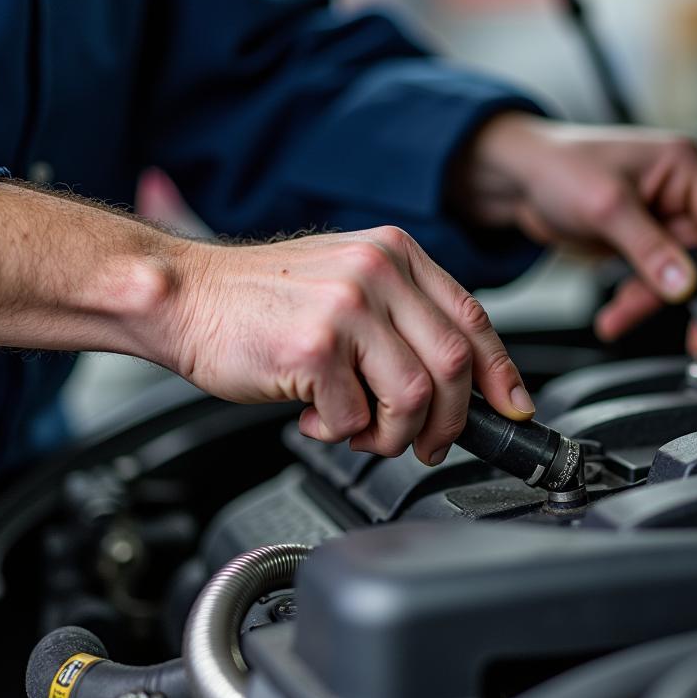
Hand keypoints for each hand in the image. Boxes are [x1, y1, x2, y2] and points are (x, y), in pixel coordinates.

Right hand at [167, 226, 533, 464]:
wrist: (185, 295)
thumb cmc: (260, 300)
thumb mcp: (346, 282)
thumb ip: (401, 318)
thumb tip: (457, 380)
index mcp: (395, 254)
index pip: (473, 318)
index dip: (500, 373)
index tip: (511, 408)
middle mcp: (379, 272)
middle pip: (455, 366)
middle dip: (450, 422)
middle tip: (427, 443)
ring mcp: (348, 307)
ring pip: (416, 398)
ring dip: (392, 434)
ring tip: (358, 427)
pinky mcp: (316, 347)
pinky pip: (356, 418)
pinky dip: (339, 433)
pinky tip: (313, 415)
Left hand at [454, 114, 696, 350]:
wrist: (516, 178)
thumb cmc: (556, 166)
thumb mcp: (606, 208)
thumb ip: (648, 248)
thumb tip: (683, 285)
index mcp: (683, 166)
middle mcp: (677, 191)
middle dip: (681, 295)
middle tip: (688, 337)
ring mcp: (659, 217)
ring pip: (676, 274)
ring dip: (649, 302)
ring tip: (617, 319)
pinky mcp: (640, 239)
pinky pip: (651, 278)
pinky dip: (635, 299)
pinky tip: (615, 314)